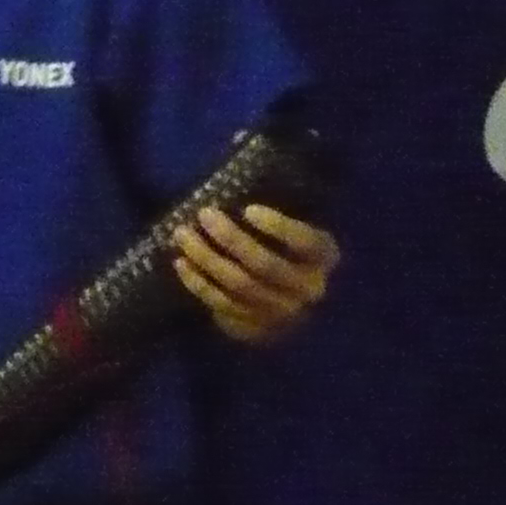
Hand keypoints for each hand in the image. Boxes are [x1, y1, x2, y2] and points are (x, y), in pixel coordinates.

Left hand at [173, 203, 338, 344]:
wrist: (288, 295)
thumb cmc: (288, 243)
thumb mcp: (297, 222)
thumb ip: (280, 205)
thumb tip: (238, 176)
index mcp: (324, 257)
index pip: (305, 243)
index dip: (278, 227)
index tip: (248, 209)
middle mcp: (307, 289)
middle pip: (265, 265)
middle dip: (231, 239)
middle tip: (205, 214)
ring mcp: (281, 314)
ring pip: (239, 286)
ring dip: (206, 259)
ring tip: (182, 234)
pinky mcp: (255, 328)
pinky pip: (222, 305)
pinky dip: (198, 284)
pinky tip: (181, 263)